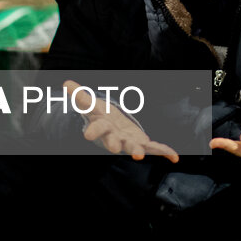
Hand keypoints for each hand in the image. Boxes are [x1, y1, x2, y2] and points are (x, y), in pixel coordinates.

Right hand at [63, 80, 178, 161]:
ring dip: (137, 150)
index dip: (93, 131)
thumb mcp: (91, 104)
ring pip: (133, 147)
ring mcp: (128, 141)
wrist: (111, 127)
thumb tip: (66, 82)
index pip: (96, 128)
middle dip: (114, 144)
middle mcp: (115, 137)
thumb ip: (80, 95)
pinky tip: (175, 158)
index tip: (86, 135)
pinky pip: (154, 147)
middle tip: (115, 148)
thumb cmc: (100, 115)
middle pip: (114, 142)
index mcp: (102, 127)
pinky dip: (164, 152)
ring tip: (138, 156)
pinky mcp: (142, 142)